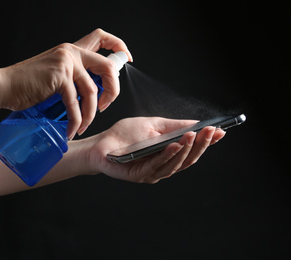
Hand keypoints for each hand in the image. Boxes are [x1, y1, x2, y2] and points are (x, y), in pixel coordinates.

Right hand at [0, 29, 131, 139]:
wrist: (3, 86)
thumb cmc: (27, 85)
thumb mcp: (55, 74)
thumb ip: (73, 77)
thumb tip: (93, 93)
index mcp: (71, 49)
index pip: (101, 37)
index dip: (119, 47)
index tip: (127, 59)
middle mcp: (71, 52)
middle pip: (107, 66)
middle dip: (112, 91)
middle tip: (105, 105)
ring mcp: (65, 63)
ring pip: (92, 91)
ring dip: (90, 114)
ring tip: (83, 125)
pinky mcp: (59, 77)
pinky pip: (76, 103)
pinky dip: (76, 120)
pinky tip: (72, 129)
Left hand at [87, 117, 225, 183]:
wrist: (101, 144)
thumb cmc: (125, 135)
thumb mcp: (153, 125)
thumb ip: (174, 126)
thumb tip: (197, 124)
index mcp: (168, 154)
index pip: (192, 149)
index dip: (206, 142)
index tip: (220, 132)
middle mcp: (163, 165)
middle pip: (188, 159)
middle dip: (201, 145)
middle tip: (211, 132)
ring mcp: (153, 172)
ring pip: (175, 164)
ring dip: (186, 150)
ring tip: (194, 135)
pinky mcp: (140, 175)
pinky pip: (157, 166)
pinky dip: (168, 155)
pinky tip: (175, 145)